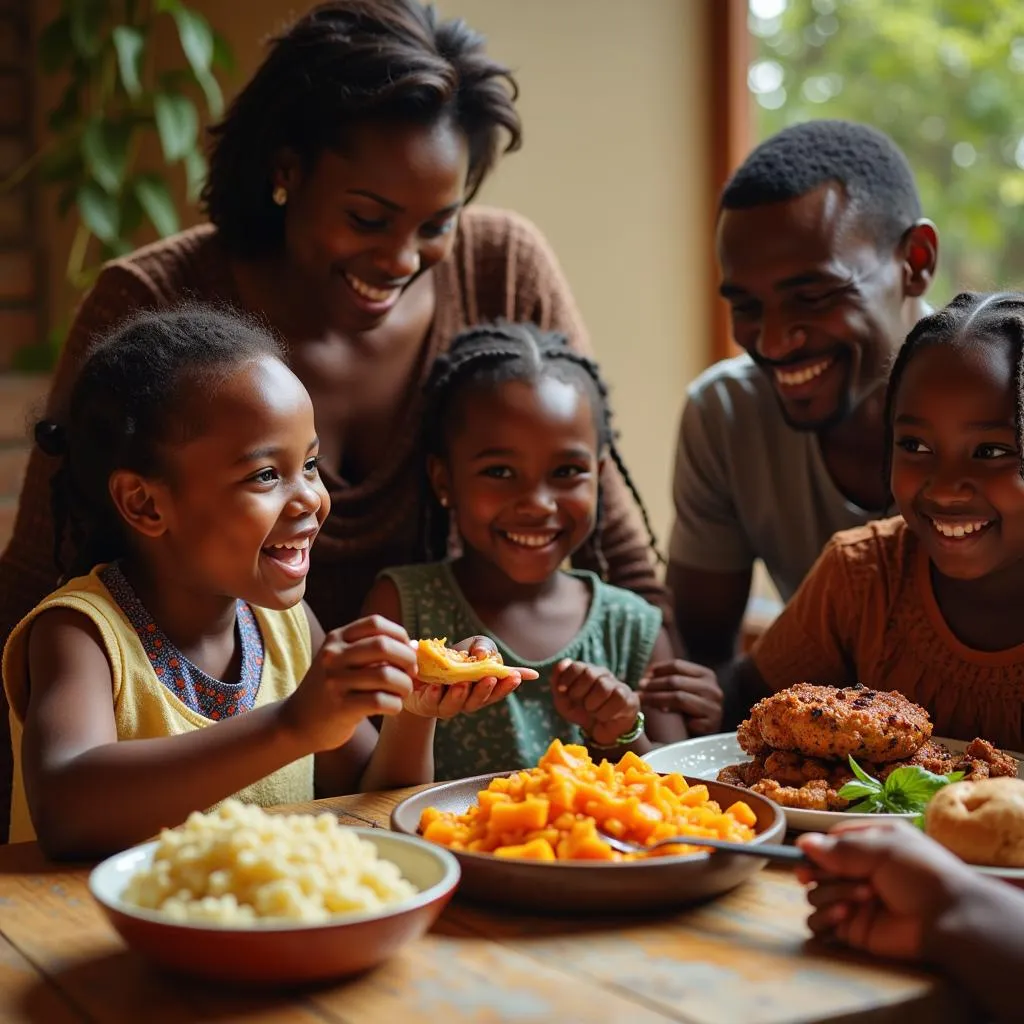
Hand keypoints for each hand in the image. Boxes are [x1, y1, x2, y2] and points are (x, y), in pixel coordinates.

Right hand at [283, 615, 416, 751]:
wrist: (298, 722)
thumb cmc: (332, 689)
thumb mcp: (343, 660)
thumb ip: (373, 651)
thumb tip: (414, 646)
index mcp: (336, 639)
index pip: (376, 624)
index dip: (400, 635)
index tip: (408, 651)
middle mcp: (333, 656)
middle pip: (383, 646)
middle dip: (407, 659)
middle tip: (412, 673)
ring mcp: (335, 681)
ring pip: (385, 675)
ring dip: (405, 685)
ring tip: (403, 693)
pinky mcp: (340, 707)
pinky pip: (380, 701)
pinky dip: (395, 705)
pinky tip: (392, 707)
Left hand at [407, 635, 537, 717]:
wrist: (419, 667)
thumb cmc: (453, 657)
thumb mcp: (472, 646)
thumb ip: (483, 648)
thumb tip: (485, 654)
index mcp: (480, 690)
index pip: (496, 691)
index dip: (506, 686)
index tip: (515, 677)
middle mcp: (464, 701)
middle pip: (477, 702)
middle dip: (483, 691)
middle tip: (489, 679)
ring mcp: (444, 705)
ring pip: (453, 705)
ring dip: (459, 695)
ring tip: (462, 684)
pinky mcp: (424, 704)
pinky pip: (429, 702)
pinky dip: (433, 695)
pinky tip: (436, 687)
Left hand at [551, 659, 638, 746]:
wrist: (600, 731)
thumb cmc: (581, 712)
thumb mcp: (564, 701)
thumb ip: (558, 682)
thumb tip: (564, 661)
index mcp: (586, 671)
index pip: (576, 666)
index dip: (567, 679)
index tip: (563, 692)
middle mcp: (602, 674)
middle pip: (589, 673)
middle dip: (579, 692)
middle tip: (580, 704)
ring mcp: (617, 684)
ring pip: (603, 687)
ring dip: (592, 705)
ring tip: (593, 711)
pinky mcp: (629, 697)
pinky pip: (616, 700)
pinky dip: (605, 713)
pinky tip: (604, 716)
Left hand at [638, 660, 722, 733]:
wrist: (710, 731)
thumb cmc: (693, 708)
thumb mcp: (686, 689)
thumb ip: (671, 680)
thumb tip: (645, 678)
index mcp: (706, 674)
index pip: (677, 665)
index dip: (658, 669)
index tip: (644, 676)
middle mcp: (712, 689)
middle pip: (675, 681)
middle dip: (653, 685)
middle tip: (639, 689)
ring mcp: (714, 707)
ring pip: (679, 698)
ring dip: (657, 699)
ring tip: (643, 700)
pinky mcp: (712, 724)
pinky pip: (686, 717)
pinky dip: (673, 715)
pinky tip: (662, 713)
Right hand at [795, 819, 977, 960]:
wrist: (948, 918)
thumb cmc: (921, 874)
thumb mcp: (882, 848)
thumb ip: (840, 848)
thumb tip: (802, 843)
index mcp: (867, 846)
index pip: (827, 843)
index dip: (816, 849)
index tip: (811, 855)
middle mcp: (857, 872)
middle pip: (815, 870)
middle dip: (818, 873)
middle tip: (819, 875)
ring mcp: (853, 902)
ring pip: (814, 895)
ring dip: (831, 894)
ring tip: (862, 897)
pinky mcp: (852, 930)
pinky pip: (819, 924)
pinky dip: (823, 918)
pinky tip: (844, 914)